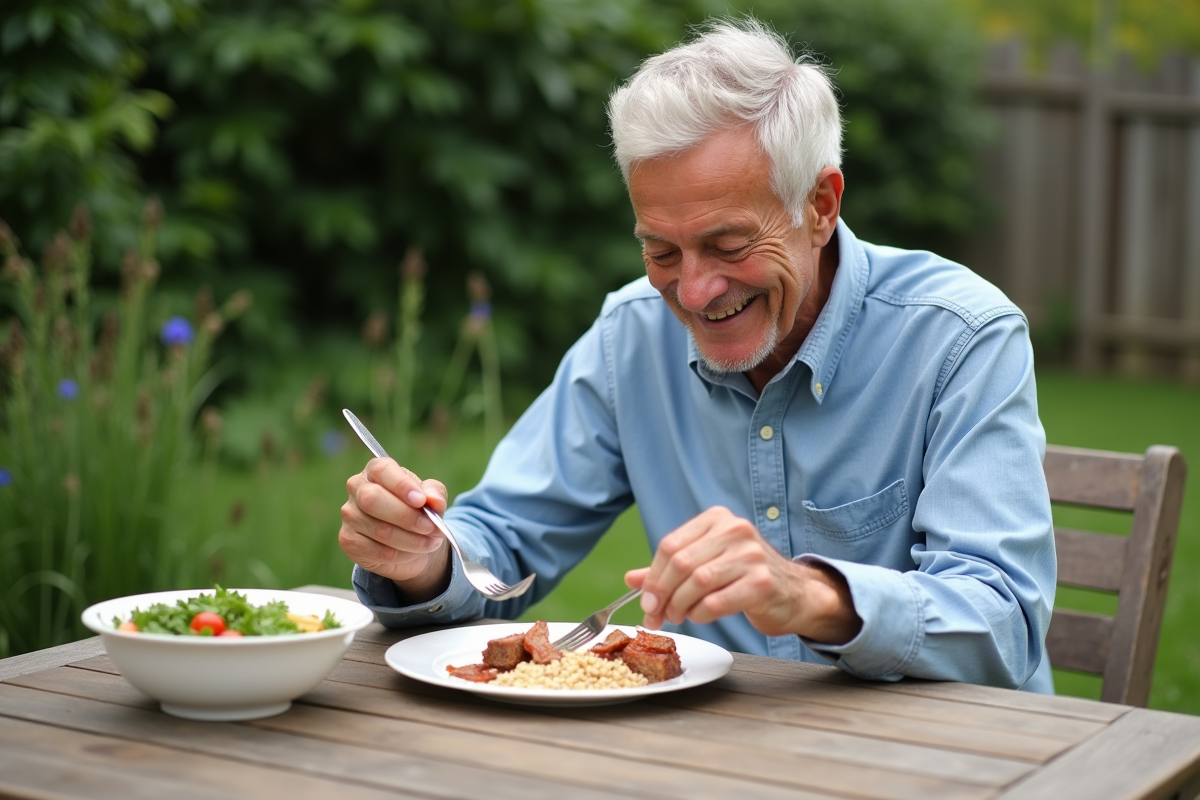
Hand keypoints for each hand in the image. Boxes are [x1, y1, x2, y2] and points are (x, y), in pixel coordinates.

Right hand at [339, 458, 451, 601]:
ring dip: (412, 540)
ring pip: (380, 530)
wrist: (408, 542)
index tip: (421, 501)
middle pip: (372, 499)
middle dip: (407, 517)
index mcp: (376, 471)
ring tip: (431, 542)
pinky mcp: (349, 541)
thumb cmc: (417, 511)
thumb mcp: (431, 498)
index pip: (382, 470)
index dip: (401, 485)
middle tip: (431, 527)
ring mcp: (350, 515)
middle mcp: (357, 489)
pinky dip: (402, 555)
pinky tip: (413, 553)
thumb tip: (433, 500)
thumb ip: (435, 494)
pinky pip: (378, 552)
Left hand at [625, 506, 861, 644]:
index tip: (645, 602)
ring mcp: (751, 554)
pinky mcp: (762, 582)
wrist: (795, 593)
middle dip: (662, 595)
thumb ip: (670, 570)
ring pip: (697, 583)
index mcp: (717, 519)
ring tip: (680, 616)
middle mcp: (735, 530)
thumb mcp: (707, 564)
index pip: (671, 545)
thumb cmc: (745, 577)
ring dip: (681, 606)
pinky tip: (702, 616)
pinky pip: (717, 601)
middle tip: (657, 615)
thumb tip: (631, 579)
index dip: (652, 577)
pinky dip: (702, 614)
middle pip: (680, 563)